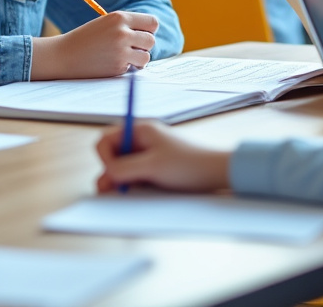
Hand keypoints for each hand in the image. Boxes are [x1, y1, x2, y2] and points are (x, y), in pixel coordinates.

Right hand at [31, 11, 157, 79]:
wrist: (64, 55)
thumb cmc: (86, 39)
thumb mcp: (106, 24)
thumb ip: (128, 26)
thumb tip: (152, 35)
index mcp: (119, 17)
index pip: (152, 22)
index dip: (148, 29)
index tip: (140, 34)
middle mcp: (122, 33)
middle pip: (151, 40)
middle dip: (143, 46)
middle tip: (130, 48)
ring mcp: (121, 51)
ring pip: (146, 56)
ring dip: (138, 59)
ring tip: (122, 56)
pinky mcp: (117, 67)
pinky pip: (134, 68)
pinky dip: (126, 68)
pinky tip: (111, 63)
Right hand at [95, 120, 230, 193]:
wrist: (218, 173)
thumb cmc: (189, 164)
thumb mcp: (152, 167)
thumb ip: (124, 169)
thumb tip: (105, 175)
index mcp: (140, 130)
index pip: (106, 139)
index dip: (104, 157)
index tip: (112, 173)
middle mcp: (142, 140)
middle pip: (112, 155)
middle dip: (110, 172)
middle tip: (112, 190)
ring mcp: (148, 155)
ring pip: (123, 168)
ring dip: (121, 180)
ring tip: (128, 192)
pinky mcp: (155, 168)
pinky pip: (135, 176)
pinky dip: (133, 184)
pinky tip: (141, 192)